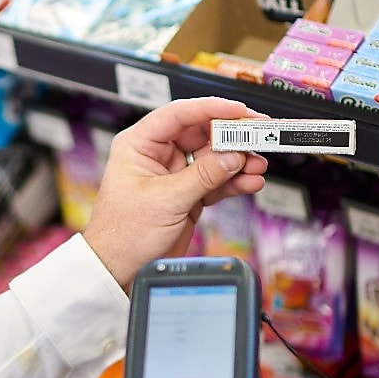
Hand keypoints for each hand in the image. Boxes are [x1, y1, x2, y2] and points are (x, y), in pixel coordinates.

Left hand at [82, 98, 268, 290]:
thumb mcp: (165, 201)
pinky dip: (234, 181)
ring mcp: (174, 174)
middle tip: (259, 136)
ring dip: (237, 160)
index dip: (211, 108)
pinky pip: (216, 180)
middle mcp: (157, 154)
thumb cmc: (124, 234)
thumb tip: (233, 155)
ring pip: (213, 157)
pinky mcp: (187, 194)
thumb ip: (202, 176)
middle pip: (201, 133)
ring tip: (257, 165)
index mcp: (140, 144)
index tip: (239, 110)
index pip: (179, 114)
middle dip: (232, 136)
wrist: (120, 269)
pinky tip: (250, 182)